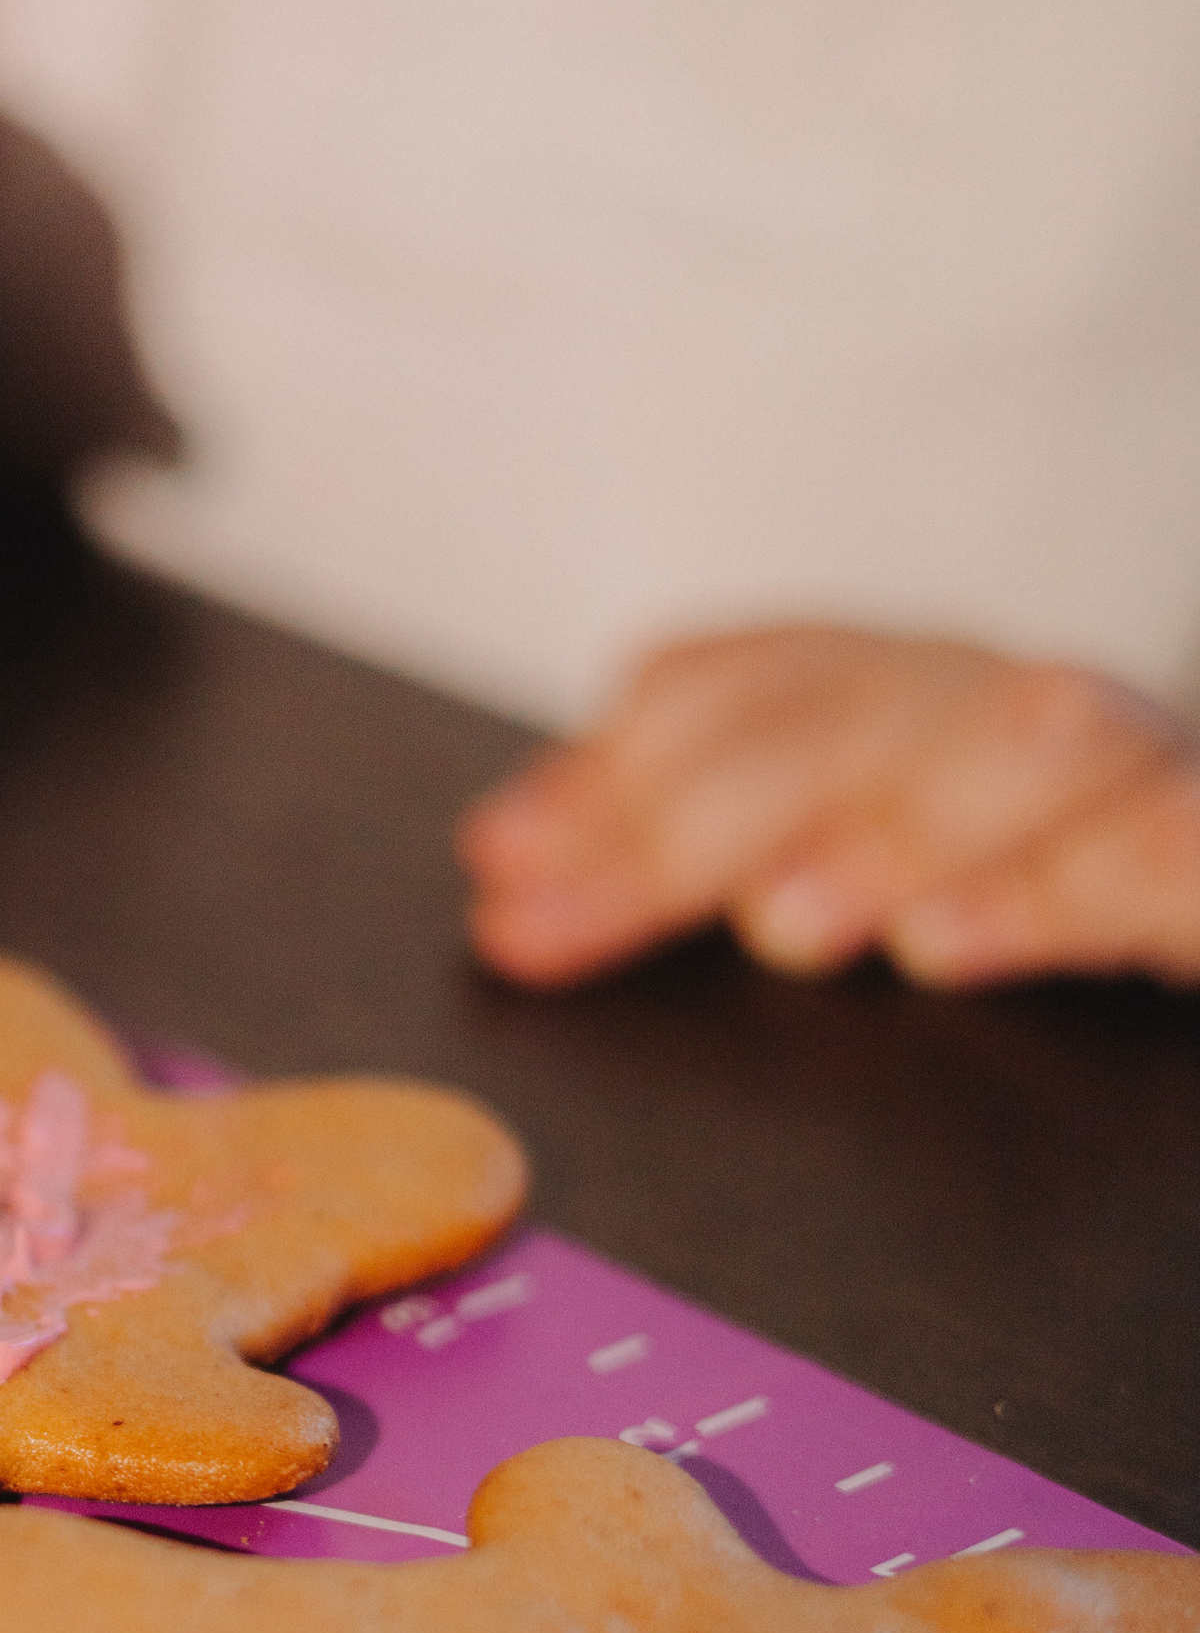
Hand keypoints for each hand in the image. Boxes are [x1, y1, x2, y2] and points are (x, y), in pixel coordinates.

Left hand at [459, 625, 1199, 988]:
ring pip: (1032, 742)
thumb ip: (691, 840)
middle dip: (696, 819)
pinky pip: (1168, 847)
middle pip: (857, 716)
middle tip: (580, 921)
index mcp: (916, 689)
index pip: (749, 687)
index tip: (499, 869)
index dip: (613, 766)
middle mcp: (1017, 702)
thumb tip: (505, 858)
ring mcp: (1132, 768)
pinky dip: (1060, 888)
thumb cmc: (1039, 862)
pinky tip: (947, 945)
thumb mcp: (855, 831)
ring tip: (782, 928)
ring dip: (889, 830)